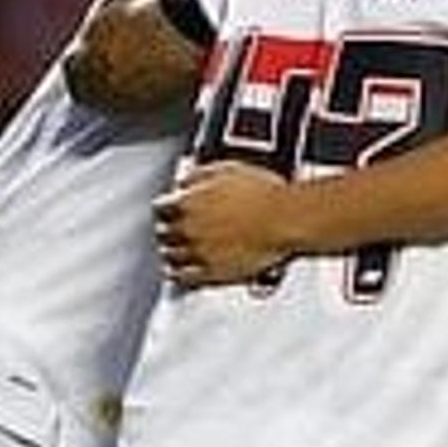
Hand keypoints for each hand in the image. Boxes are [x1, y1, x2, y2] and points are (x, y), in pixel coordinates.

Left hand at [155, 164, 306, 289]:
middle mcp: (188, 228)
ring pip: (170, 256)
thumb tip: (183, 181)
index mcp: (188, 202)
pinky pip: (184, 277)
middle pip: (163, 233)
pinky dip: (178, 274)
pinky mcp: (213, 272)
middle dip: (166, 230)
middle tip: (170, 230)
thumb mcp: (226, 169)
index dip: (165, 208)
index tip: (167, 209)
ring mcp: (199, 252)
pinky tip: (179, 272)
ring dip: (170, 252)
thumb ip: (198, 176)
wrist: (287, 220)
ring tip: (172, 251)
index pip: (160, 207)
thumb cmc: (265, 194)